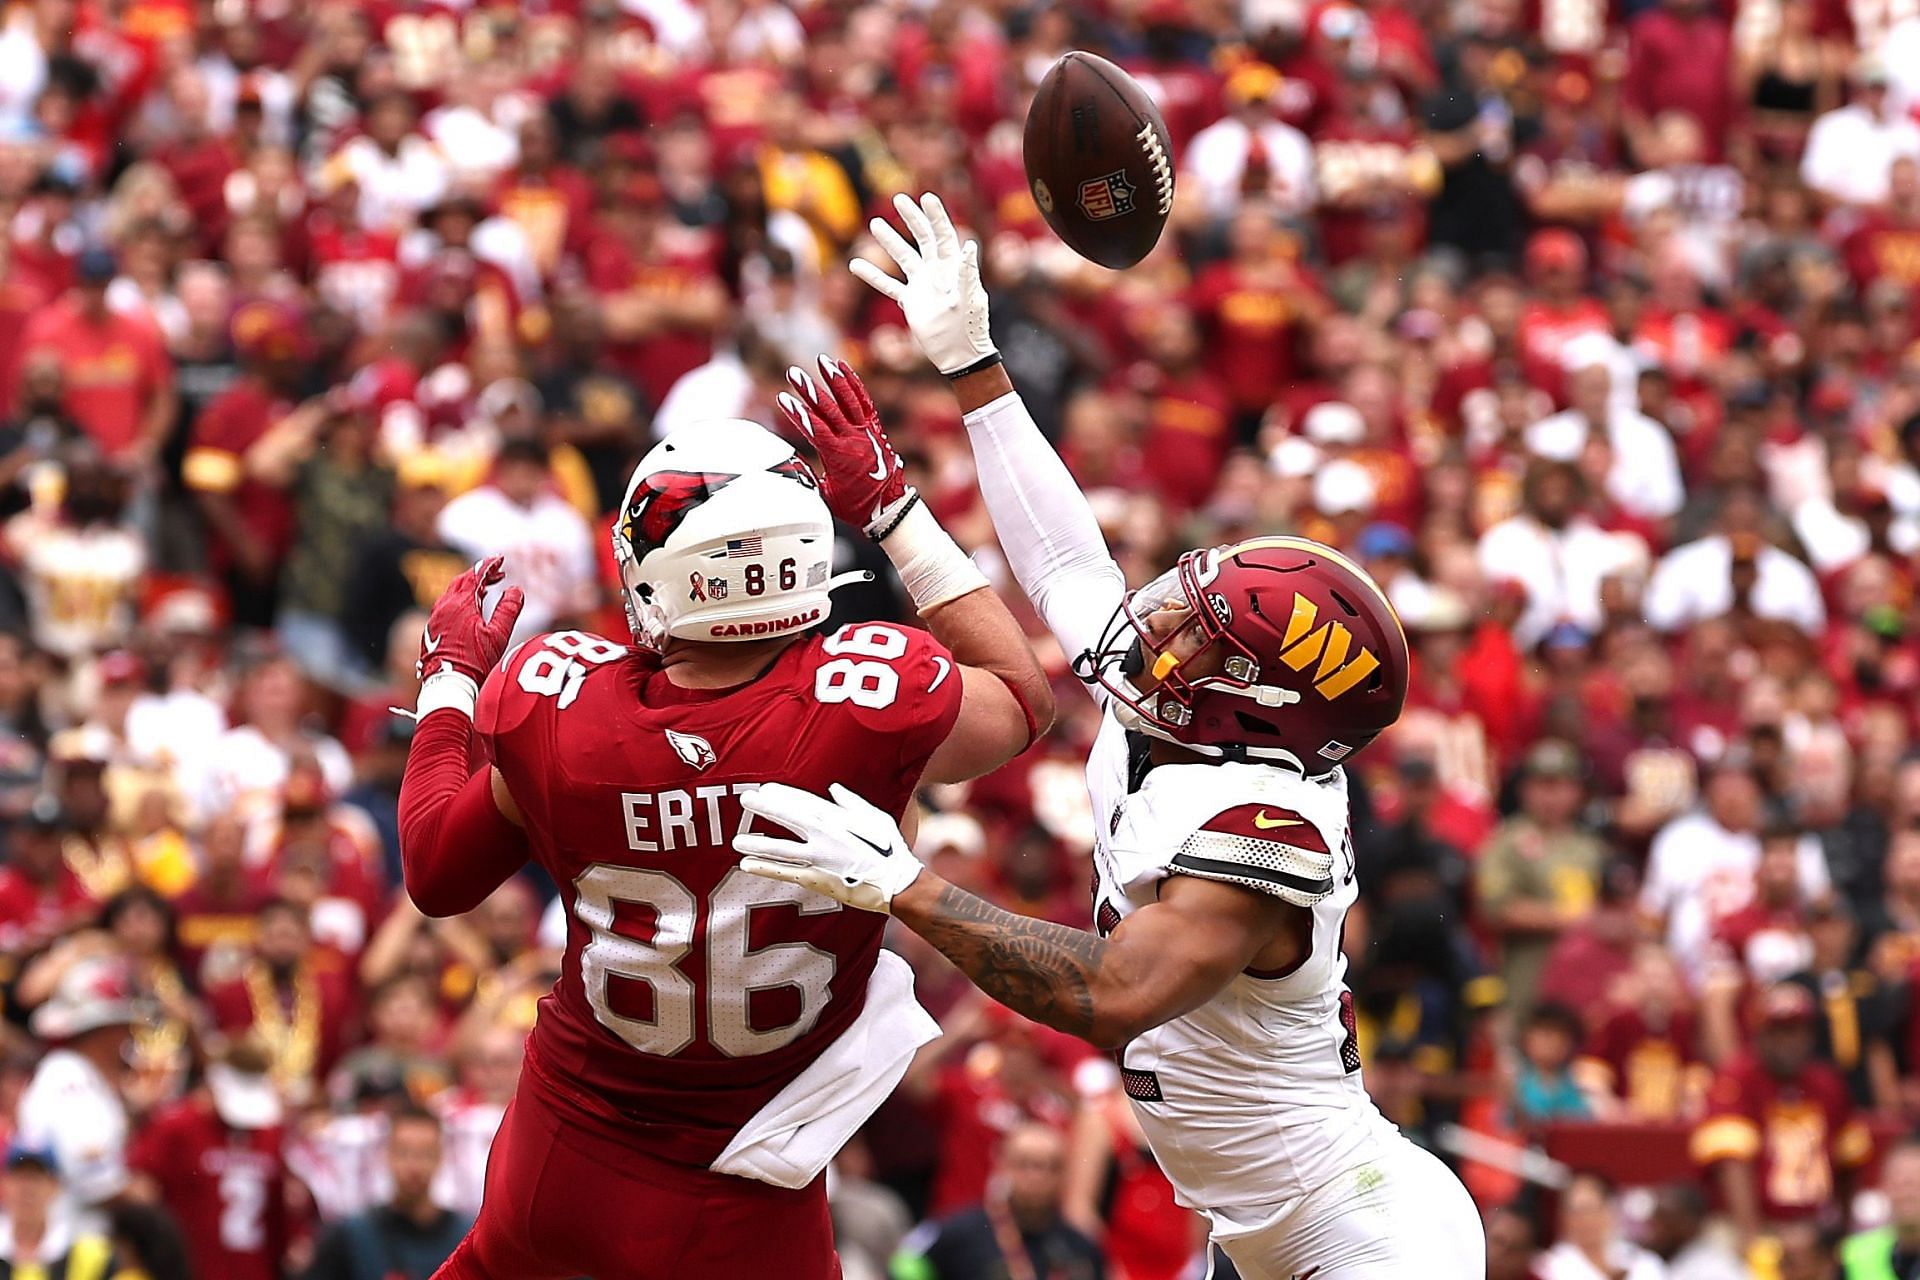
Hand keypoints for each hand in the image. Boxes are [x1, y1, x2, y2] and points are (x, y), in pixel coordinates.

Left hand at [417, 556, 524, 684]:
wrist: (448, 684)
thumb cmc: (474, 662)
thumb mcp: (498, 635)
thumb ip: (508, 610)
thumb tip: (516, 590)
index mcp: (461, 604)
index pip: (475, 575)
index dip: (490, 565)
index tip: (501, 559)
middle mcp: (444, 606)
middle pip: (462, 581)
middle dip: (480, 574)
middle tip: (497, 574)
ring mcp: (435, 618)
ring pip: (452, 593)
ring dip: (469, 587)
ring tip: (486, 590)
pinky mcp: (432, 629)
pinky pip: (446, 605)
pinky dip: (460, 599)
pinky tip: (470, 610)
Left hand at [734, 782, 924, 913]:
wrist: (897, 884)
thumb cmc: (890, 850)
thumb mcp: (876, 817)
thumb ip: (851, 803)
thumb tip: (833, 789)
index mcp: (837, 818)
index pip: (803, 802)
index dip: (782, 795)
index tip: (765, 789)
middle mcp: (824, 835)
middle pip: (788, 818)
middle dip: (765, 808)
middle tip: (744, 800)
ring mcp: (818, 858)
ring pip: (780, 848)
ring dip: (757, 843)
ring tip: (736, 841)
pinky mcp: (816, 879)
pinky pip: (785, 872)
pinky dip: (765, 868)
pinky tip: (746, 865)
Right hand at [776, 355, 910, 530]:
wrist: (889, 508)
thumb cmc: (855, 506)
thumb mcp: (826, 496)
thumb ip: (808, 478)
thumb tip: (786, 464)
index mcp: (840, 457)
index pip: (817, 430)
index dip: (799, 414)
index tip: (783, 398)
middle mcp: (855, 440)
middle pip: (830, 410)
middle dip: (810, 391)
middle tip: (793, 373)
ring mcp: (867, 432)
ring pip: (850, 400)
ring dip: (835, 379)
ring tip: (822, 360)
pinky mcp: (874, 427)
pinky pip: (864, 401)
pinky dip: (854, 383)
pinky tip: (843, 367)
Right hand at [851, 192, 995, 375]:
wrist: (958, 353)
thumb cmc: (970, 326)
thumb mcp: (970, 299)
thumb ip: (967, 273)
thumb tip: (969, 246)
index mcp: (953, 266)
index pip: (943, 234)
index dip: (936, 216)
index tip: (926, 197)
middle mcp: (936, 271)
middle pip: (922, 238)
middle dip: (911, 218)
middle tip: (898, 199)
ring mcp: (921, 285)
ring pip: (902, 257)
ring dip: (889, 241)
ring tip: (874, 224)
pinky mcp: (910, 301)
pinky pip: (888, 285)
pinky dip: (872, 276)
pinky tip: (855, 265)